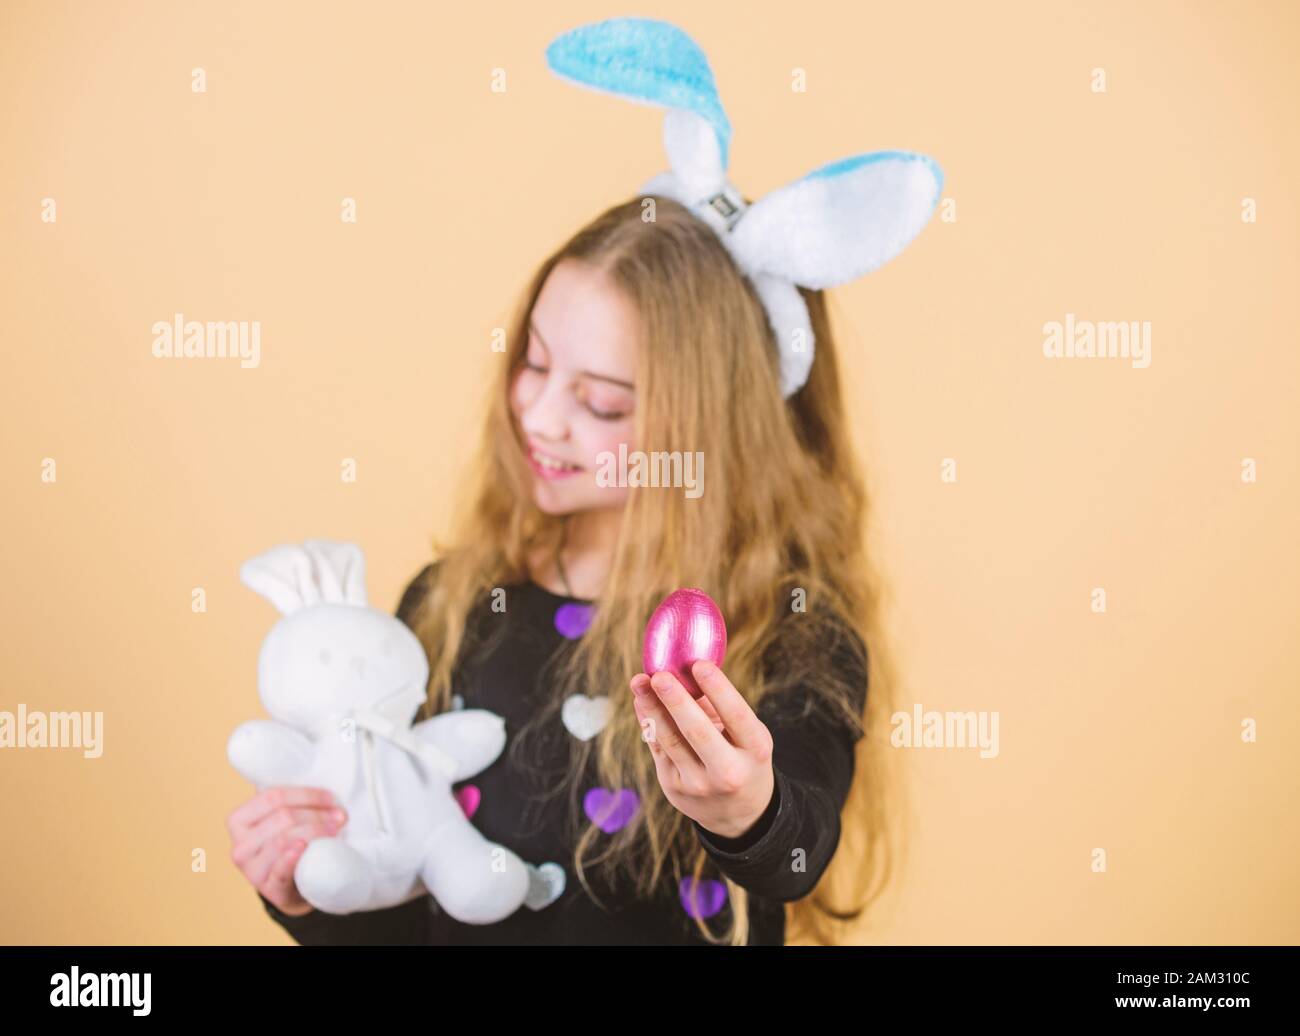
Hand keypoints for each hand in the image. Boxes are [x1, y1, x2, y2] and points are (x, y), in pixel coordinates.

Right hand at [227, 787, 347, 916]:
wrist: (294, 885)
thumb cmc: (289, 842)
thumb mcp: (281, 818)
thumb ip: (286, 797)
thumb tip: (311, 762)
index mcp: (239, 820)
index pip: (272, 797)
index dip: (306, 795)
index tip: (330, 797)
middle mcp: (240, 845)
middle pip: (282, 817)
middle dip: (316, 814)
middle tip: (340, 816)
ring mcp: (251, 870)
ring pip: (284, 839)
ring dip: (316, 831)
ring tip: (336, 829)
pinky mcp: (268, 889)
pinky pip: (280, 869)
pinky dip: (292, 856)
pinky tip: (304, 847)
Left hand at [630, 660, 774, 840]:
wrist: (738, 815)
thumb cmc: (742, 759)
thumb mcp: (747, 736)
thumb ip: (720, 708)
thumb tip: (685, 668)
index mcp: (755, 751)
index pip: (737, 716)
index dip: (718, 689)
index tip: (700, 664)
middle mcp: (728, 771)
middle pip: (697, 732)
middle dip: (676, 701)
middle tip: (660, 675)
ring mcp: (699, 784)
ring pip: (670, 741)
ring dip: (652, 708)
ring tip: (640, 682)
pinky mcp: (674, 788)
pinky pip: (657, 749)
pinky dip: (648, 722)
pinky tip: (641, 701)